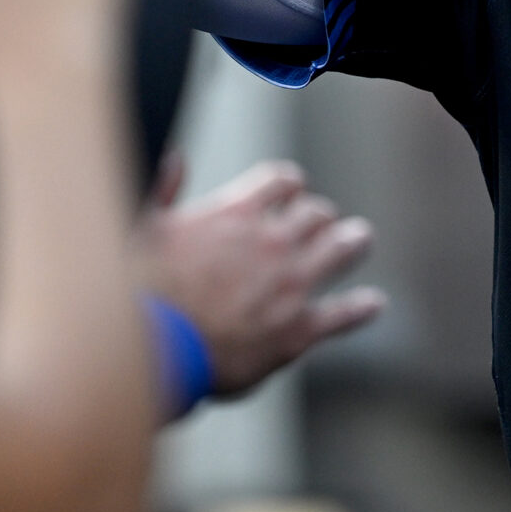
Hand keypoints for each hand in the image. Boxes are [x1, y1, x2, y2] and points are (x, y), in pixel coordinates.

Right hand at [141, 158, 384, 398]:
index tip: (290, 193)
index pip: (282, 181)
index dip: (289, 186)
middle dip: (319, 217)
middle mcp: (272, 242)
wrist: (152, 353)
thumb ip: (161, 190)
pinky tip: (372, 304)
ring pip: (343, 247)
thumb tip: (174, 157)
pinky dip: (362, 307)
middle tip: (320, 225)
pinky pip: (345, 312)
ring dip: (353, 241)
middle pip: (318, 213)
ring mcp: (292, 285)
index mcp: (236, 213)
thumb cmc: (138, 294)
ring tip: (358, 241)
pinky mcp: (300, 330)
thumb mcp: (140, 230)